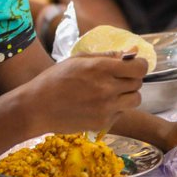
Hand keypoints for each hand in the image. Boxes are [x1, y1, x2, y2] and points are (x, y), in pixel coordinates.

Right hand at [26, 52, 145, 133]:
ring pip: (135, 100)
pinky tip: (96, 105)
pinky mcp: (103, 123)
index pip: (139, 67)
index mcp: (101, 69)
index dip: (139, 65)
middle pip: (138, 83)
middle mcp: (107, 89)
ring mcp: (106, 108)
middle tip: (115, 79)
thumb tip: (133, 53)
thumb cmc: (55, 79)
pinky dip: (114, 109)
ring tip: (109, 93)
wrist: (37, 107)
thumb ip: (107, 56)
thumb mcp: (79, 59)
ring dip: (127, 95)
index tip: (132, 66)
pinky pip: (121, 113)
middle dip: (130, 79)